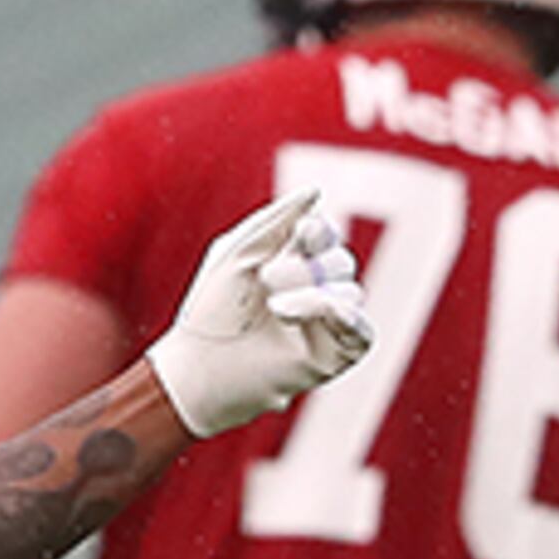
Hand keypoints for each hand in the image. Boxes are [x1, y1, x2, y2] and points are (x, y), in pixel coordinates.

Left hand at [143, 191, 372, 437]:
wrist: (195, 367)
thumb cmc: (209, 311)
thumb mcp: (237, 252)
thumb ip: (276, 219)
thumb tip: (315, 191)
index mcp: (294, 263)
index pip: (326, 236)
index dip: (320, 231)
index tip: (302, 232)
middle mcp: (315, 291)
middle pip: (340, 262)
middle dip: (305, 267)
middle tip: (265, 279)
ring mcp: (326, 324)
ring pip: (350, 293)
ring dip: (312, 294)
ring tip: (274, 307)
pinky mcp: (333, 355)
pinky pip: (362, 331)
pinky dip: (345, 317)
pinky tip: (320, 310)